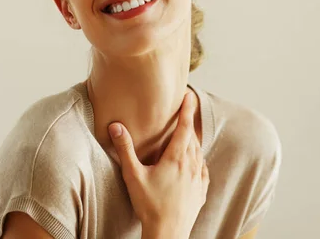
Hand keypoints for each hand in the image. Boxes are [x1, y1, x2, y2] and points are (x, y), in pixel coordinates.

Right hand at [108, 90, 208, 238]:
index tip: (190, 95)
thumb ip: (125, 149)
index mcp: (176, 158)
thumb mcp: (133, 175)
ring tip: (188, 133)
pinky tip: (195, 161)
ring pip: (198, 152)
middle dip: (189, 122)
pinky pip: (202, 169)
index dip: (188, 109)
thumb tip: (116, 126)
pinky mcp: (200, 192)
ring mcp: (198, 179)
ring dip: (193, 140)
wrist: (168, 234)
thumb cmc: (150, 205)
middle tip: (186, 109)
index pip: (185, 127)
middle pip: (193, 137)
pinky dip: (198, 159)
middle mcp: (191, 166)